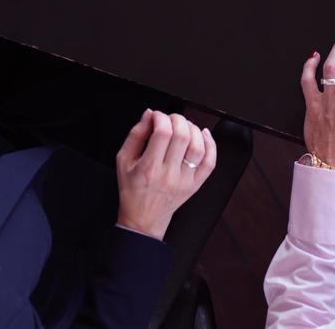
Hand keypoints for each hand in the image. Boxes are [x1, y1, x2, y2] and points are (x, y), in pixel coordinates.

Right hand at [116, 110, 215, 238]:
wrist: (144, 219)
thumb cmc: (132, 190)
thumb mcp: (123, 161)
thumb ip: (135, 135)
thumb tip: (149, 114)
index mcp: (149, 168)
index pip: (162, 133)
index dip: (161, 117)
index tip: (157, 116)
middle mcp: (169, 174)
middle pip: (182, 136)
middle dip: (177, 119)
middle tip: (170, 119)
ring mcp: (185, 180)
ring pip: (198, 147)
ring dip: (193, 129)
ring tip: (184, 126)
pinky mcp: (196, 185)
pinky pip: (210, 162)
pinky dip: (211, 144)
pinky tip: (204, 135)